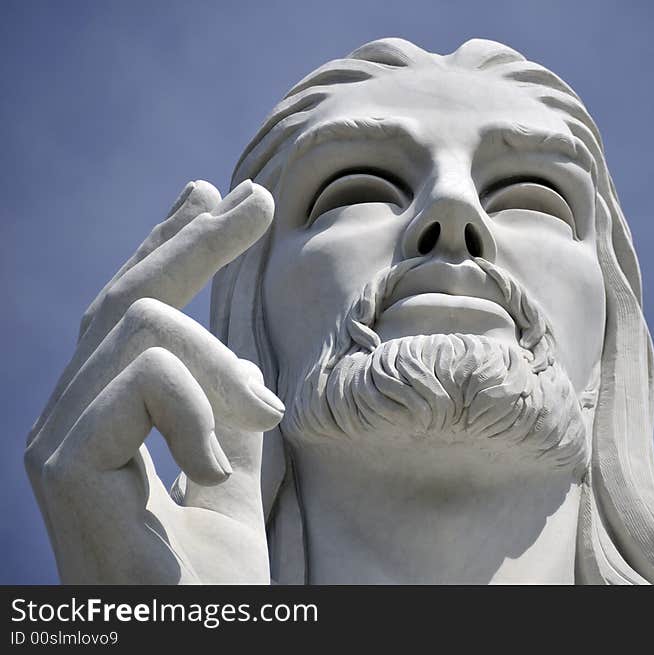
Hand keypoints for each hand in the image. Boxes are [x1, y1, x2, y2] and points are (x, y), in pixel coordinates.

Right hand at [25, 180, 282, 583]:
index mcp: (111, 412)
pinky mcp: (63, 460)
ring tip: (263, 421)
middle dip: (195, 238)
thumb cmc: (215, 577)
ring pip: (143, 324)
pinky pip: (145, 377)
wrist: (196, 638)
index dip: (172, 245)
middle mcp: (71, 414)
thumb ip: (229, 409)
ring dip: (223, 368)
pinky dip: (201, 413)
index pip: (133, 310)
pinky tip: (216, 472)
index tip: (210, 194)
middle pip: (127, 294)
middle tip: (259, 200)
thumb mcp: (234, 468)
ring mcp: (58, 434)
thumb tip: (238, 350)